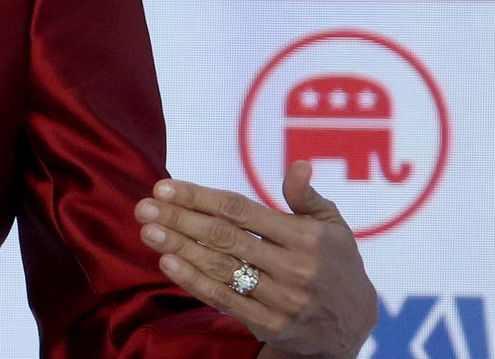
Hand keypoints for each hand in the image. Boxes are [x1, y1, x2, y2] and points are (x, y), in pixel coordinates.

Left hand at [134, 161, 376, 358]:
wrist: (351, 328)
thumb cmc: (335, 265)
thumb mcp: (333, 228)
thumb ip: (308, 198)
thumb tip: (299, 165)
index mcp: (305, 237)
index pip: (240, 210)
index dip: (199, 197)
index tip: (164, 187)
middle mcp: (294, 267)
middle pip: (224, 237)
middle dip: (179, 220)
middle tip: (143, 208)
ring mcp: (282, 299)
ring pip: (221, 268)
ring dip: (179, 248)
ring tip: (148, 232)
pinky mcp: (271, 325)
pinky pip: (225, 300)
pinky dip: (194, 282)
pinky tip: (168, 264)